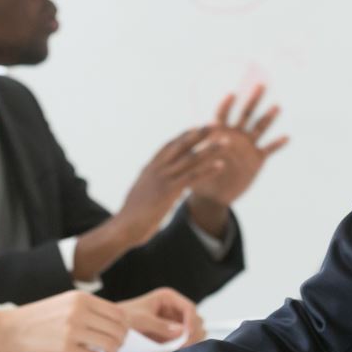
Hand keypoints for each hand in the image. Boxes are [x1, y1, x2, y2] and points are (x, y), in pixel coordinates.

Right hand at [0, 290, 128, 351]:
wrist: (13, 328)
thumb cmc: (40, 318)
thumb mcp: (66, 302)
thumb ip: (89, 308)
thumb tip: (113, 320)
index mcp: (82, 298)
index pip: (118, 313)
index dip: (124, 326)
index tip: (120, 334)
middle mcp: (80, 311)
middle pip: (118, 328)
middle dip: (120, 340)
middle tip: (115, 347)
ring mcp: (73, 329)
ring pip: (109, 343)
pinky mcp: (65, 348)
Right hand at [114, 126, 215, 244]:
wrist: (123, 227)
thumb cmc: (132, 215)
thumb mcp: (140, 193)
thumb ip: (149, 184)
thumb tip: (154, 183)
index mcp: (149, 168)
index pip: (168, 146)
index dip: (183, 136)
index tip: (196, 126)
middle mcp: (156, 169)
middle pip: (181, 146)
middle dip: (199, 134)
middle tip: (215, 124)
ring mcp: (162, 179)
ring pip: (191, 159)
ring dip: (210, 149)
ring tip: (227, 141)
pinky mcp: (168, 191)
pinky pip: (192, 177)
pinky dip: (208, 170)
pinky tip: (221, 165)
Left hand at [119, 287, 204, 346]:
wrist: (111, 327)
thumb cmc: (124, 317)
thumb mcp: (141, 320)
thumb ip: (161, 326)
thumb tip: (182, 332)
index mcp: (168, 298)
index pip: (189, 307)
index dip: (191, 321)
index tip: (187, 335)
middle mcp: (174, 309)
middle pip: (196, 320)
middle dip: (192, 333)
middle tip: (183, 346)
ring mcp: (174, 323)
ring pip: (194, 331)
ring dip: (191, 340)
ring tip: (180, 350)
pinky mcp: (171, 336)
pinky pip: (185, 341)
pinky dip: (184, 347)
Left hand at [188, 85, 288, 213]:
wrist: (213, 195)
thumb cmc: (200, 176)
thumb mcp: (196, 163)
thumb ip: (198, 150)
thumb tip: (193, 137)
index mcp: (220, 132)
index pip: (222, 114)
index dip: (226, 104)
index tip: (231, 94)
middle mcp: (236, 135)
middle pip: (246, 113)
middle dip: (253, 99)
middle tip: (261, 85)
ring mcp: (248, 146)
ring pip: (260, 128)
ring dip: (268, 117)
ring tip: (276, 106)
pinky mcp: (257, 159)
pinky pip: (269, 149)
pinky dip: (277, 144)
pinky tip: (286, 137)